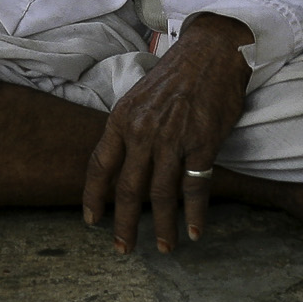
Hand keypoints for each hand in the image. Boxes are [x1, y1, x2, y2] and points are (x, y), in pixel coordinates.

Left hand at [83, 13, 253, 254]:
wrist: (211, 52)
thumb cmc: (176, 76)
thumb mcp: (139, 98)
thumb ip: (128, 129)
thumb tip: (120, 161)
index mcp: (122, 118)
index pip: (99, 165)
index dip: (93, 196)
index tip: (91, 220)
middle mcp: (142, 131)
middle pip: (127, 187)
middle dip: (123, 223)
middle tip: (123, 249)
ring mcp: (172, 139)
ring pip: (161, 194)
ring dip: (161, 227)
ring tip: (163, 247)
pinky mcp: (202, 143)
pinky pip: (195, 188)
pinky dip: (195, 214)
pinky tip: (195, 232)